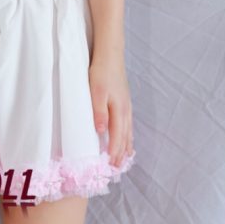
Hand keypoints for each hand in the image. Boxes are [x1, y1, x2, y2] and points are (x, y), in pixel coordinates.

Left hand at [88, 51, 133, 169]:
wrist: (111, 55)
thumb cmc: (101, 72)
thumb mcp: (96, 92)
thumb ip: (98, 112)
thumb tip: (100, 132)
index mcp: (118, 110)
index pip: (117, 136)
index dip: (115, 152)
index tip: (112, 166)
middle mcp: (125, 110)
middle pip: (125, 136)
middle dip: (122, 152)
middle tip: (118, 168)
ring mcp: (127, 105)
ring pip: (128, 130)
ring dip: (127, 145)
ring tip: (126, 157)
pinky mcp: (125, 100)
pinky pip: (128, 123)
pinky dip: (128, 134)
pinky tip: (126, 136)